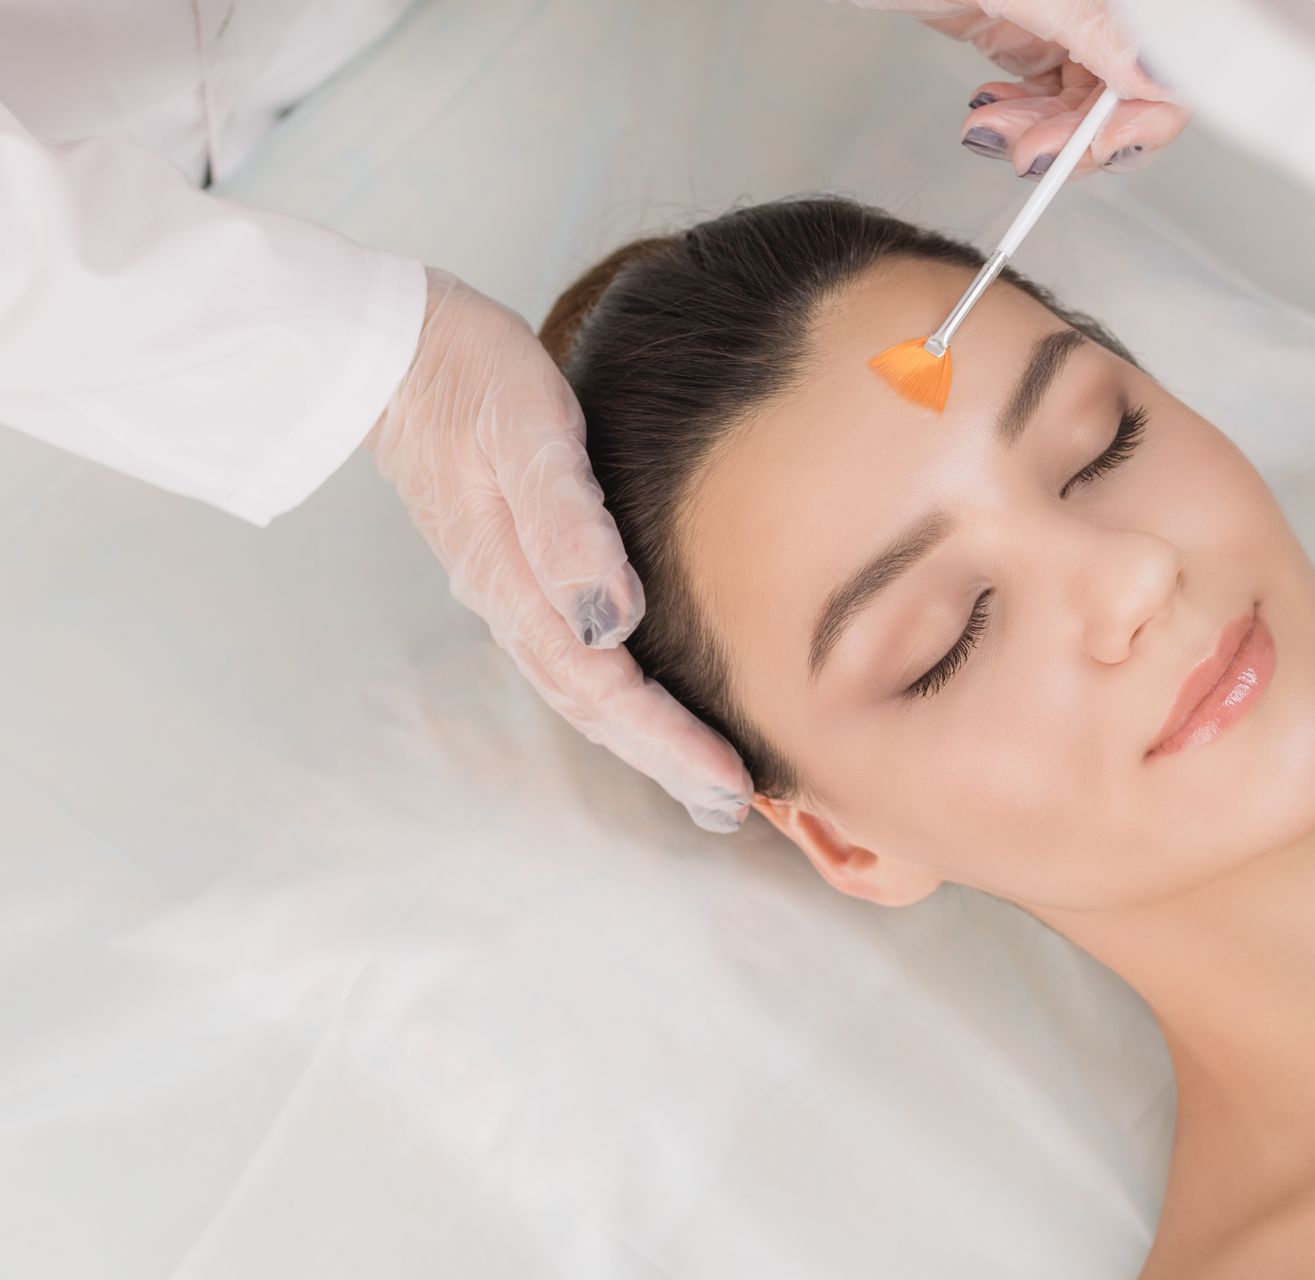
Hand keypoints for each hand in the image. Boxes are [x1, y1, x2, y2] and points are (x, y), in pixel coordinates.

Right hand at [366, 269, 752, 832]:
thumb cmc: (471, 376)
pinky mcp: (517, 569)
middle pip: (594, 708)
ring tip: (705, 779)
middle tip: (733, 808)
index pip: (603, 688)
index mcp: (516, 583)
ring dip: (644, 740)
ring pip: (584, 690)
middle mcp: (513, 602)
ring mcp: (511, 590)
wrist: (394, 349)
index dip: (667, 742)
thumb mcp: (527, 433)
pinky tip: (650, 703)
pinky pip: (576, 657)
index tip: (728, 783)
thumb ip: (566, 525)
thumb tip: (611, 624)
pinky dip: (620, 697)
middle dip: (665, 762)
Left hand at [844, 0, 1190, 178]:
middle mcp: (1098, 12)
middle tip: (1033, 155)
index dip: (1142, 114)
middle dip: (1076, 136)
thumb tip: (1153, 74)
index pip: (1162, 66)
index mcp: (1111, 0)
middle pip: (1125, 98)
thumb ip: (1090, 26)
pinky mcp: (1028, 38)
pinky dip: (1018, 120)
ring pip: (1080, 108)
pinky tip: (990, 115)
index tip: (1102, 144)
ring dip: (1037, 135)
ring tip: (992, 132)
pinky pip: (1044, 99)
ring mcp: (1065, 25)